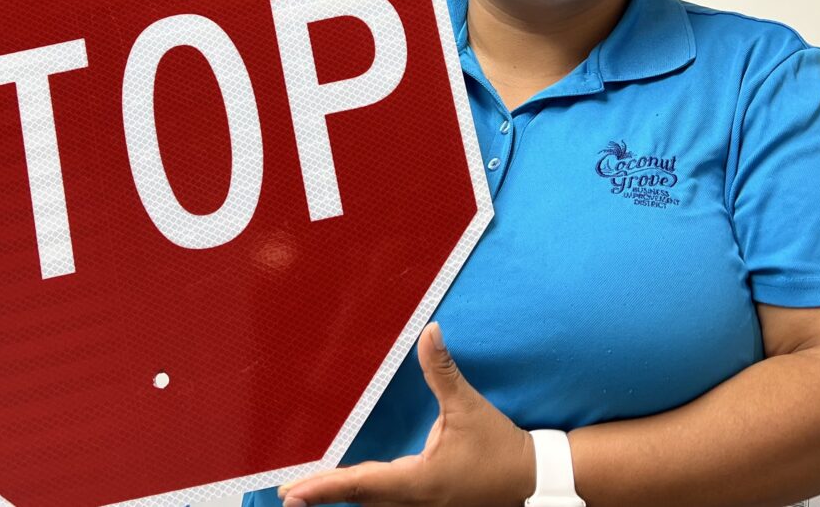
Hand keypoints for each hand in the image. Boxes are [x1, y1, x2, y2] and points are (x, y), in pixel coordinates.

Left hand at [277, 323, 534, 506]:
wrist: (531, 478)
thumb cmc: (498, 446)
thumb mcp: (469, 407)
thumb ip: (443, 371)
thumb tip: (429, 331)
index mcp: (418, 481)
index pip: (362, 484)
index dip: (326, 487)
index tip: (294, 493)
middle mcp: (414, 500)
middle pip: (361, 499)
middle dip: (324, 495)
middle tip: (288, 493)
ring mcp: (422, 505)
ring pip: (373, 503)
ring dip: (342, 495)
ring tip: (309, 491)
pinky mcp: (429, 501)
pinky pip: (386, 500)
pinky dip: (364, 494)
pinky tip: (354, 486)